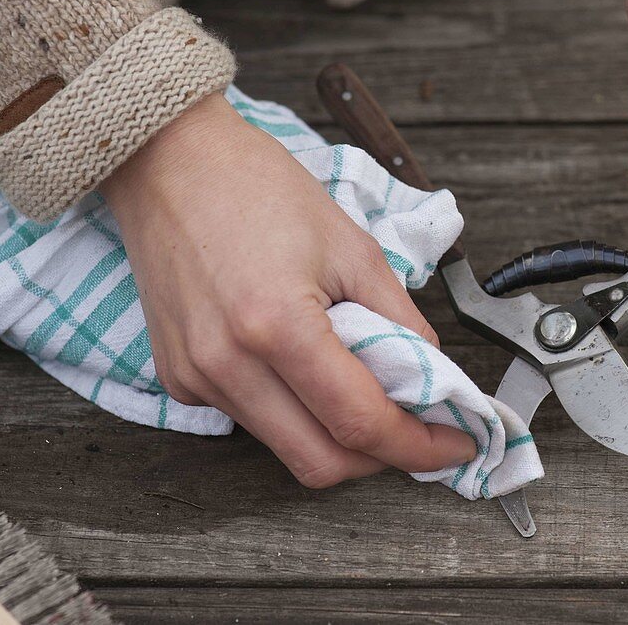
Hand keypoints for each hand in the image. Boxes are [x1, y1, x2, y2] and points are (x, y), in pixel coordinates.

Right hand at [99, 95, 475, 486]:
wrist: (170, 162)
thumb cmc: (259, 188)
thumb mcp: (353, 247)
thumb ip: (401, 321)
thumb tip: (434, 377)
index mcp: (277, 325)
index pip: (360, 422)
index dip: (419, 446)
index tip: (457, 444)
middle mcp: (227, 365)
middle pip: (321, 464)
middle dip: (382, 458)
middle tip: (420, 430)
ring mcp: (195, 377)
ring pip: (286, 448)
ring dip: (338, 436)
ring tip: (369, 391)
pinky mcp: (178, 378)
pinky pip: (252, 420)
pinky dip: (296, 412)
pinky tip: (309, 369)